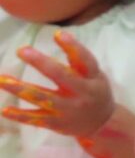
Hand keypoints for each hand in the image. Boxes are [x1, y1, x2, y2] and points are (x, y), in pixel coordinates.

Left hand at [0, 31, 114, 137]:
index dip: (73, 47)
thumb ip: (80, 60)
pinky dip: (19, 115)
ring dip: (20, 89)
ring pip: (42, 98)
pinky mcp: (56, 123)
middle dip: (40, 63)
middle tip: (22, 50)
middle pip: (60, 76)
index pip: (85, 61)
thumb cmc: (95, 92)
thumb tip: (58, 34)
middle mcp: (81, 94)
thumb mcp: (96, 76)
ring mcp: (67, 110)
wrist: (102, 124)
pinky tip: (5, 110)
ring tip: (2, 80)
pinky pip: (35, 119)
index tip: (57, 33)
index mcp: (92, 80)